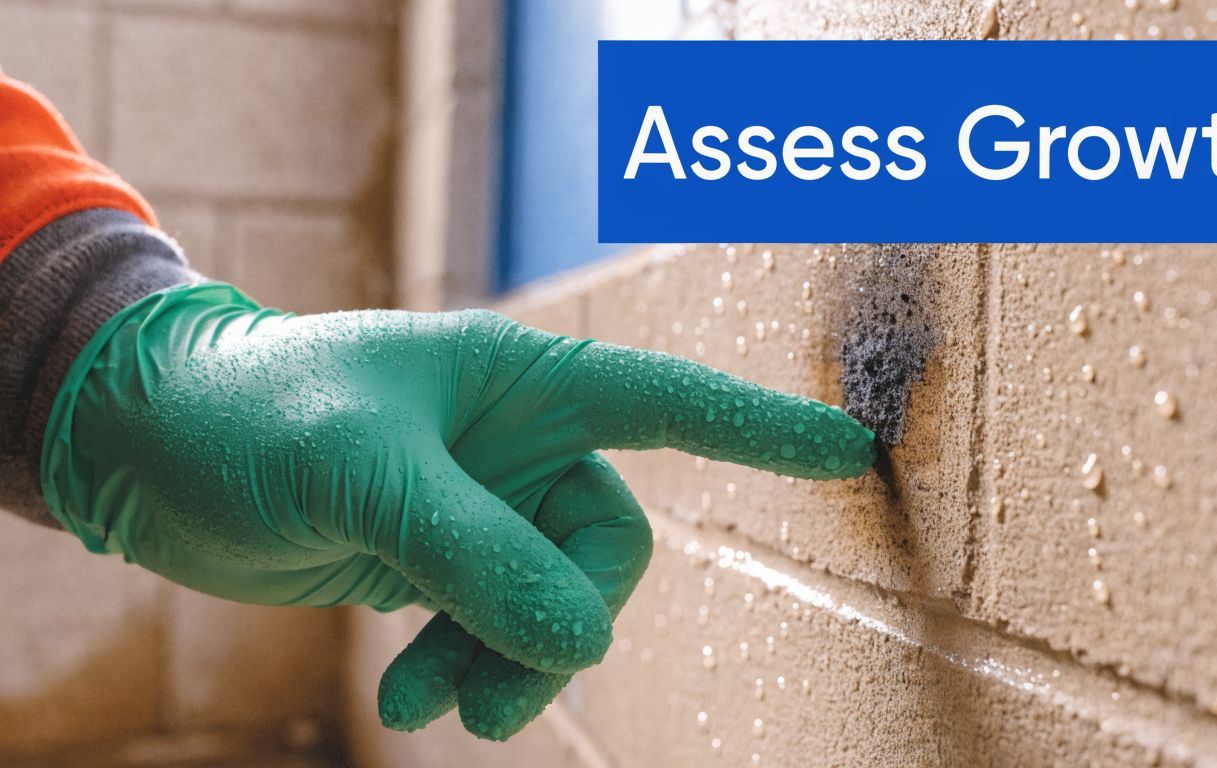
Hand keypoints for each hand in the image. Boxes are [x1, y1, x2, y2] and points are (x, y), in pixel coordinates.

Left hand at [42, 282, 874, 738]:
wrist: (157, 450)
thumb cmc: (256, 413)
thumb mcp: (363, 474)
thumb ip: (475, 553)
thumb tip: (585, 641)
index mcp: (524, 381)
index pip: (670, 402)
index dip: (762, 429)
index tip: (853, 450)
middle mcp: (522, 443)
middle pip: (607, 549)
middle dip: (561, 623)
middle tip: (496, 688)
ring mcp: (488, 506)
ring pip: (555, 605)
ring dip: (508, 665)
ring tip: (431, 703)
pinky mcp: (447, 560)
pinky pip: (497, 629)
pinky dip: (465, 669)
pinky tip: (407, 695)